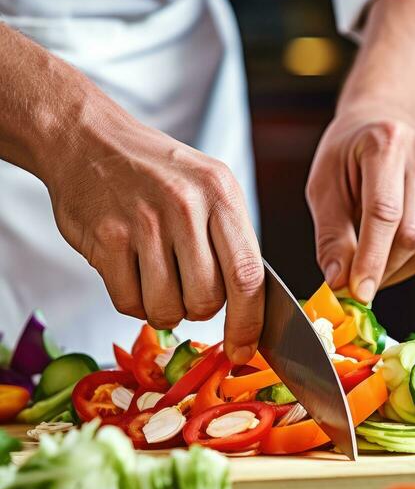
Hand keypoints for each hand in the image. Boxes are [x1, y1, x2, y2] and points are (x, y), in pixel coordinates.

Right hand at [44, 78, 263, 363]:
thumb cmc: (156, 171)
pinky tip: (129, 270)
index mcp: (221, 194)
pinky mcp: (106, 240)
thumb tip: (253, 308)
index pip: (248, 276)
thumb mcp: (209, 186)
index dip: (249, 323)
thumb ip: (232, 239)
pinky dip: (131, 300)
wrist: (88, 139)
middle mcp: (185, 206)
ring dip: (162, 308)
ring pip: (166, 309)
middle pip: (206, 301)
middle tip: (186, 286)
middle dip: (199, 310)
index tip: (244, 349)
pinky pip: (128, 303)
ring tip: (156, 275)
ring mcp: (143, 223)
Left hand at [306, 0, 414, 302]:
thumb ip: (331, 235)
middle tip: (354, 283)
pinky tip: (386, 250)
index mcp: (386, 144)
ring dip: (393, 269)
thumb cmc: (348, 152)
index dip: (371, 259)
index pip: (384, 213)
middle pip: (410, 234)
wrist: (383, 120)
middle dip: (380, 269)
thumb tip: (338, 280)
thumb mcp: (323, 186)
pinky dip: (406, 260)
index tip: (357, 292)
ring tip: (366, 262)